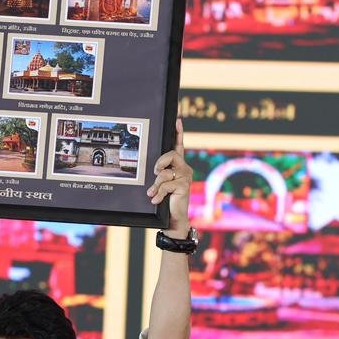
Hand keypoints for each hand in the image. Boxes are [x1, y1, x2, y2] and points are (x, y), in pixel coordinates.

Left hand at [147, 120, 191, 235]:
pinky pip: (166, 185)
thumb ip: (160, 174)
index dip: (178, 133)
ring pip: (165, 172)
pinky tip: (155, 199)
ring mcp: (186, 177)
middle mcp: (185, 169)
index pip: (179, 146)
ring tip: (152, 193)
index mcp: (179, 166)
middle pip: (172, 154)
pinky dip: (158, 192)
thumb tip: (153, 169)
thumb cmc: (166, 200)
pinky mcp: (184, 186)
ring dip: (156, 184)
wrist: (173, 218)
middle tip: (155, 172)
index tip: (177, 120)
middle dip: (160, 162)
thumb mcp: (162, 183)